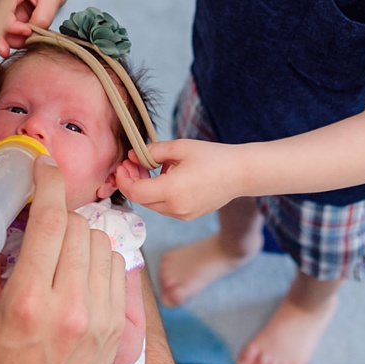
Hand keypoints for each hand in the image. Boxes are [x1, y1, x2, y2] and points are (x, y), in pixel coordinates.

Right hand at [0, 0, 74, 56]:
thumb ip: (43, 15)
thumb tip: (32, 33)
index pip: (0, 11)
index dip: (10, 25)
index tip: (27, 31)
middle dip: (0, 39)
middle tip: (6, 53)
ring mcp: (11, 9)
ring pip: (5, 31)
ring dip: (14, 40)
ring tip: (30, 42)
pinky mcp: (18, 17)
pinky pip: (15, 32)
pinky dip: (22, 38)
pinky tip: (32, 40)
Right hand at [0, 156, 126, 363]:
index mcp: (28, 300)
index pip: (48, 221)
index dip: (48, 183)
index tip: (45, 166)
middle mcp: (69, 306)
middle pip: (77, 228)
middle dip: (58, 216)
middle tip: (43, 223)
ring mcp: (99, 318)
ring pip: (101, 245)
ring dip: (81, 237)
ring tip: (61, 252)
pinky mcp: (117, 328)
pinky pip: (118, 269)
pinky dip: (100, 261)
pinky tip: (82, 272)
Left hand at [115, 138, 246, 220]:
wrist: (241, 173)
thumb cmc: (213, 157)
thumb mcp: (180, 147)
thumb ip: (153, 151)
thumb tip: (133, 156)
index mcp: (172, 191)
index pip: (135, 191)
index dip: (123, 179)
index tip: (123, 164)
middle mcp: (176, 208)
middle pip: (141, 199)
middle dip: (132, 181)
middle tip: (134, 162)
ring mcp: (183, 215)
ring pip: (152, 204)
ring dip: (145, 188)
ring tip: (151, 168)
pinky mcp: (189, 216)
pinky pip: (165, 207)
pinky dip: (159, 193)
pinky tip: (166, 177)